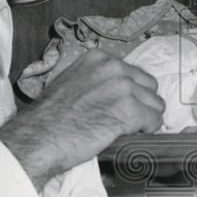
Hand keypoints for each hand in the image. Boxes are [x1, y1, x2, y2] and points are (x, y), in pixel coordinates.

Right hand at [0, 48, 164, 189]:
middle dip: (142, 105)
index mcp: (99, 58)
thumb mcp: (74, 83)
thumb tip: (119, 92)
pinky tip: (130, 136)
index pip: (134, 74)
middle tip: (125, 121)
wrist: (40, 137)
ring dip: (145, 119)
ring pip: (156, 105)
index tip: (119, 107)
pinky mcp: (129, 110)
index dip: (131, 94)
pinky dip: (147, 131)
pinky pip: (155, 120)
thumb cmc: (52, 117)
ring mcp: (123, 87)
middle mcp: (114, 67)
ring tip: (126, 130)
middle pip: (149, 87)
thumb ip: (98, 81)